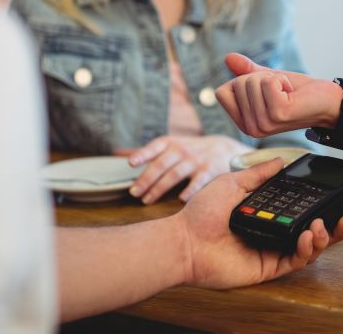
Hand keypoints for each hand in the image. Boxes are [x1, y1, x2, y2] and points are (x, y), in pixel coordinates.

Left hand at [118, 134, 252, 203]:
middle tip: (134, 193)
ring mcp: (197, 160)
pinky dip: (189, 190)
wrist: (226, 149)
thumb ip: (148, 151)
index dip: (143, 153)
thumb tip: (116, 153)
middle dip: (146, 179)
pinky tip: (180, 200)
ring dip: (159, 188)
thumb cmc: (192, 150)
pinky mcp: (209, 171)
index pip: (156, 146)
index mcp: (172, 143)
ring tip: (147, 200)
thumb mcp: (173, 144)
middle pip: (161, 164)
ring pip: (175, 174)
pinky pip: (198, 182)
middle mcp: (183, 150)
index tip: (131, 163)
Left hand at [174, 158, 342, 288]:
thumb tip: (280, 160)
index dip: (321, 205)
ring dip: (323, 237)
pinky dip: (306, 249)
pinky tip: (308, 236)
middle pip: (313, 231)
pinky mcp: (267, 268)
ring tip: (322, 225)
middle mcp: (273, 232)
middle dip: (335, 227)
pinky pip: (294, 261)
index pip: (301, 210)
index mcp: (267, 213)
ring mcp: (272, 250)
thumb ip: (259, 174)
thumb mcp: (233, 183)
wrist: (184, 240)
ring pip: (309, 248)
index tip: (337, 197)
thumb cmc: (202, 212)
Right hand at [215, 53, 342, 137]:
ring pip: (253, 81)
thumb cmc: (298, 93)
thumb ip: (247, 72)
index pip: (221, 92)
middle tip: (280, 91)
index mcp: (243, 123)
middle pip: (238, 83)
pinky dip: (282, 80)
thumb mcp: (267, 80)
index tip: (264, 90)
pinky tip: (291, 93)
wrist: (327, 101)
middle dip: (260, 79)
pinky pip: (269, 82)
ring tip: (286, 93)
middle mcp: (250, 128)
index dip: (243, 82)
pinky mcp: (278, 114)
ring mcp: (263, 123)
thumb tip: (228, 58)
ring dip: (273, 79)